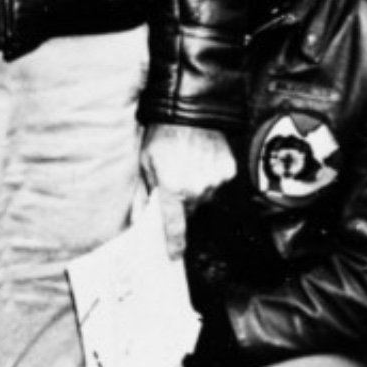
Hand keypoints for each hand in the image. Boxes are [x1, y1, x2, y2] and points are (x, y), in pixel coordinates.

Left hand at [140, 126, 234, 255]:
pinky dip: (210, 176)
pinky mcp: (228, 170)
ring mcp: (215, 180)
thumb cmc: (161, 135)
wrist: (188, 110)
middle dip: (181, 203)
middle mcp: (196, 188)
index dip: (174, 244)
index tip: (174, 256)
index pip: (174, 226)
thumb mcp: (144, 164)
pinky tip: (201, 160)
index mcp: (172, 188)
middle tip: (174, 183)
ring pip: (205, 197)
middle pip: (190, 210)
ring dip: (196, 189)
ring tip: (188, 165)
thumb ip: (142, 195)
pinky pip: (218, 183)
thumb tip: (138, 221)